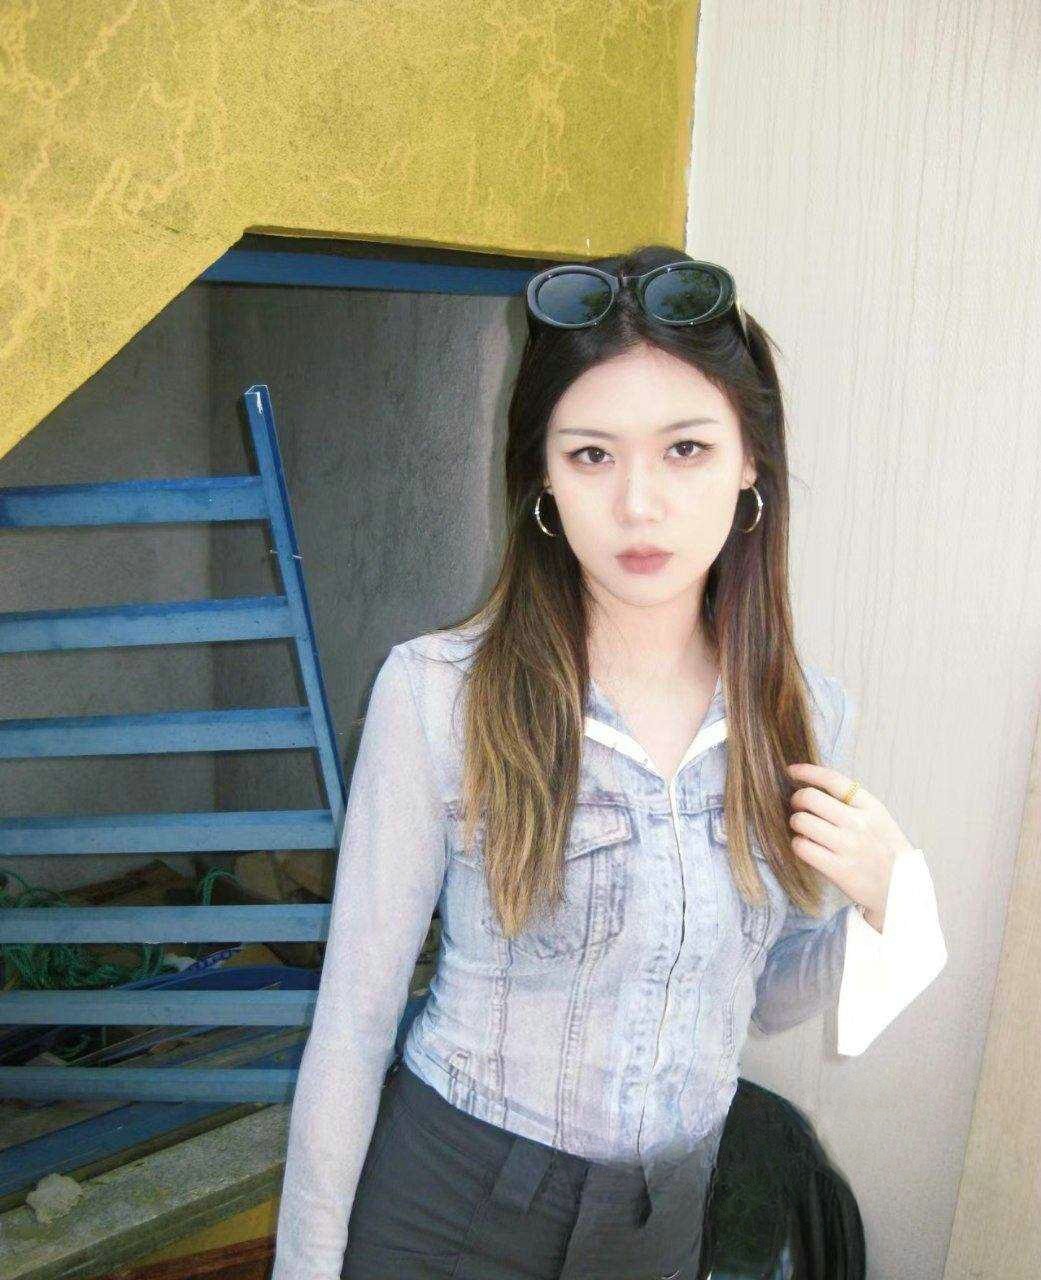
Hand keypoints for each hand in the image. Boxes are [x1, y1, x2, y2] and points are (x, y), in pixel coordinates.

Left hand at [785, 761, 913, 931]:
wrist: (901, 888)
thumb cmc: (884, 849)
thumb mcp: (878, 818)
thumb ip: (852, 802)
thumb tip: (814, 785)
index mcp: (871, 807)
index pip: (833, 780)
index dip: (807, 771)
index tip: (792, 770)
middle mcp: (859, 823)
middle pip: (810, 798)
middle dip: (797, 800)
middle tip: (798, 808)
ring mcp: (849, 846)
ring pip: (801, 821)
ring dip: (796, 823)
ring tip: (805, 830)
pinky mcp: (839, 870)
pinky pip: (802, 847)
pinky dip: (798, 844)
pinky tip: (807, 846)